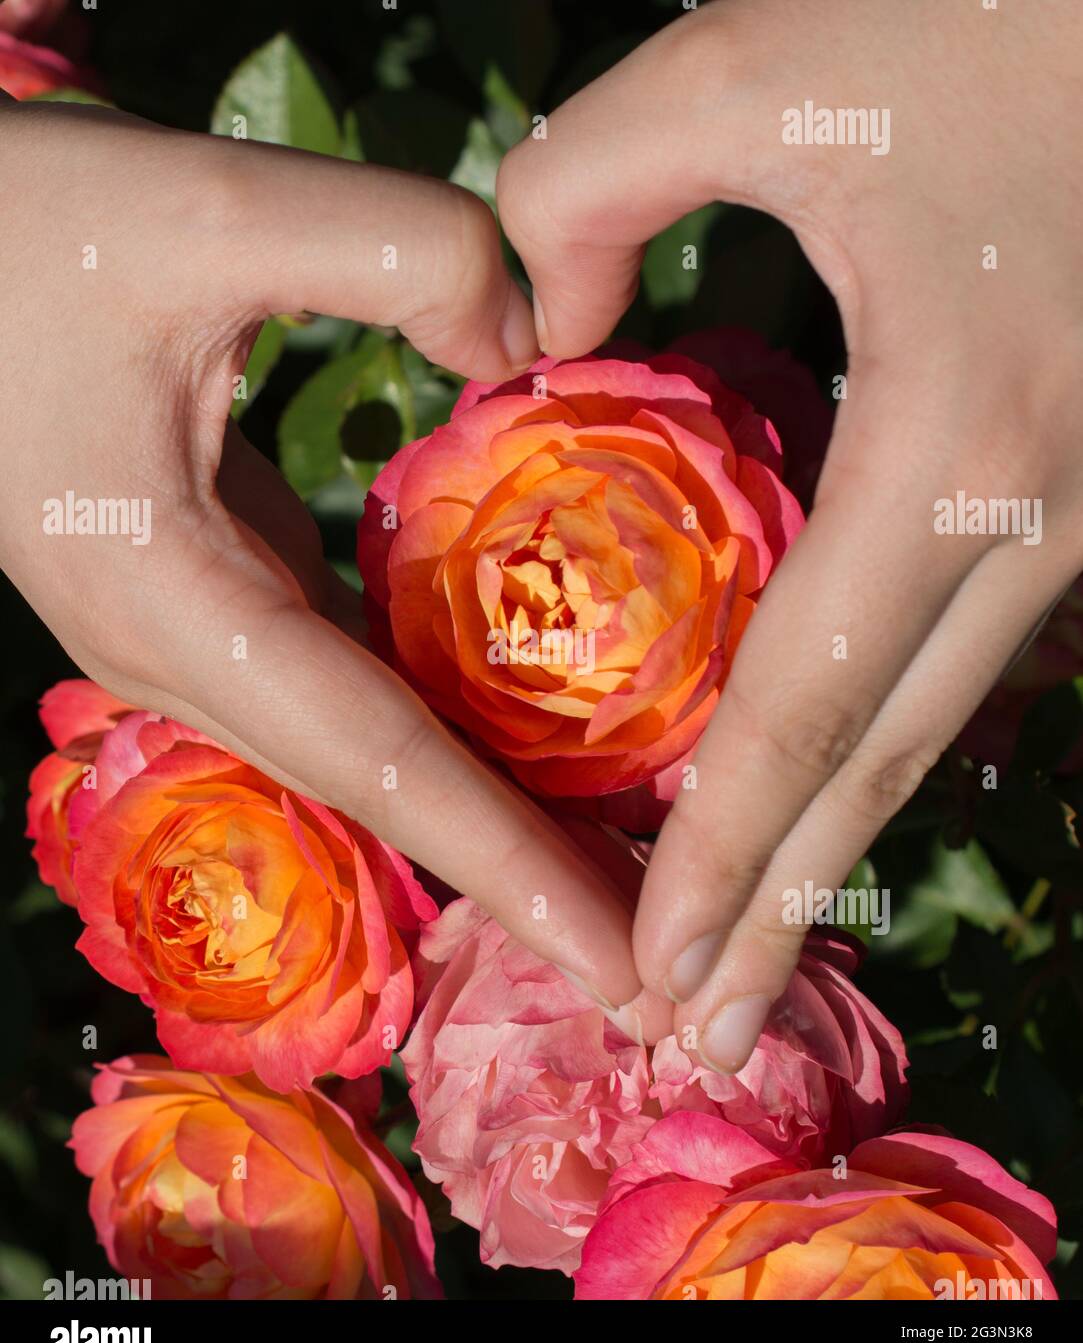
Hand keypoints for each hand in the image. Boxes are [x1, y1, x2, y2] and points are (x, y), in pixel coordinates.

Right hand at [0, 97, 644, 1005]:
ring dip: (496, 819)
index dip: (511, 869)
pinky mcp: (221, 597)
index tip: (623, 965)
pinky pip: (353, 685)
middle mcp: (189, 657)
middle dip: (526, 886)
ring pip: (373, 752)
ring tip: (625, 874)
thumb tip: (533, 346)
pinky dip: (450, 727)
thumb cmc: (21, 232)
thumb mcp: (209, 207)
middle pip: (391, 793)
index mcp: (177, 607)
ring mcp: (200, 637)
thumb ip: (399, 253)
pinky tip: (536, 734)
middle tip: (665, 973)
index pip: (382, 763)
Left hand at [497, 0, 1082, 1068]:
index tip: (650, 970)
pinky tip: (829, 787)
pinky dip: (887, 738)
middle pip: (884, 769)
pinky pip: (971, 649)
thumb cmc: (990, 14)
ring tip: (752, 950)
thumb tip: (526, 341)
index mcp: (957, 444)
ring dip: (834, 843)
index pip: (802, 706)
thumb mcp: (752, 69)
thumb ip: (583, 195)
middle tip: (700, 1037)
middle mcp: (1039, 520)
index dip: (717, 853)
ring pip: (938, 727)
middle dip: (781, 913)